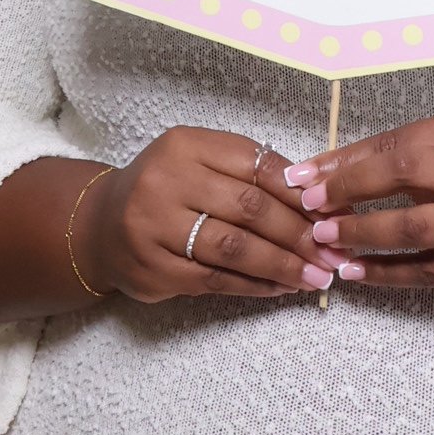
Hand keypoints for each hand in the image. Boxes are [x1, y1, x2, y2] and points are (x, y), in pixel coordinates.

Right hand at [75, 128, 335, 302]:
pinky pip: (216, 279)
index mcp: (186, 146)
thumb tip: (317, 199)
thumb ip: (250, 173)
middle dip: (299, 234)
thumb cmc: (166, 190)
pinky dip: (255, 285)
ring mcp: (155, 227)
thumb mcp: (200, 163)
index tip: (333, 214)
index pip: (257, 166)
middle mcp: (166, 182)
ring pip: (235, 249)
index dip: (300, 194)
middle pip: (250, 209)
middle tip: (332, 253)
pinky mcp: (154, 269)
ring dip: (283, 265)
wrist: (99, 225)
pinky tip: (281, 288)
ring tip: (316, 277)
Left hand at [280, 114, 433, 310]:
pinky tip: (353, 271)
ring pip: (413, 229)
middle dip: (350, 190)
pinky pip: (424, 273)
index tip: (308, 174)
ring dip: (361, 233)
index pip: (401, 143)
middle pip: (406, 176)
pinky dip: (383, 273)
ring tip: (324, 237)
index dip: (349, 160)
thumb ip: (413, 151)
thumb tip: (335, 167)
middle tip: (310, 205)